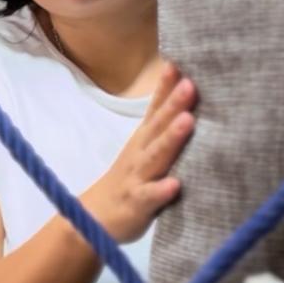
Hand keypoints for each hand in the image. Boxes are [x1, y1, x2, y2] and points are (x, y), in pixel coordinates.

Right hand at [83, 63, 196, 244]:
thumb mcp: (143, 151)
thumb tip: (188, 104)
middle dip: (174, 104)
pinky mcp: (136, 204)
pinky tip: (175, 184)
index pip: (155, 109)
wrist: (92, 219)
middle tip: (191, 84)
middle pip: (158, 126)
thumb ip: (163, 130)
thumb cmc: (128, 181)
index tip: (179, 63)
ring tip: (188, 121)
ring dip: (171, 138)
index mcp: (143, 140)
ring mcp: (137, 177)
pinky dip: (162, 190)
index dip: (166, 87)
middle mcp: (140, 153)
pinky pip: (150, 197)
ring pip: (156, 156)